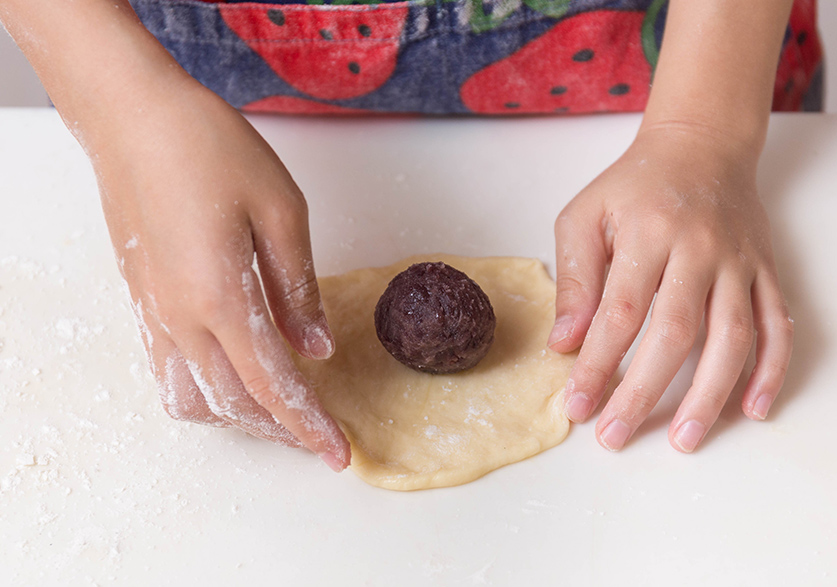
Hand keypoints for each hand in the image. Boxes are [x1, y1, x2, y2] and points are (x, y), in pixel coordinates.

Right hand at [93, 84, 349, 469]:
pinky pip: (169, 373)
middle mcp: (180, 319)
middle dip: (282, 430)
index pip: (273, 385)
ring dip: (241, 418)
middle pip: (235, 404)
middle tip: (320, 438)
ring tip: (281, 413)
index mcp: (220, 298)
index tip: (337, 452)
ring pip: (196, 399)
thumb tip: (316, 346)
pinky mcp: (143, 301)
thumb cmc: (207, 148)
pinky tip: (232, 380)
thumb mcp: (281, 209)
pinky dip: (206, 394)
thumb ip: (297, 288)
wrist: (132, 117)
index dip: (308, 425)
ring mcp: (155, 313)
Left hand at [550, 125, 792, 452]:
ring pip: (731, 338)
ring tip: (684, 440)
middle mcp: (699, 250)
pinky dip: (771, 370)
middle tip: (615, 436)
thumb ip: (575, 278)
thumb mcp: (584, 216)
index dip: (598, 364)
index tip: (577, 405)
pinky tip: (754, 409)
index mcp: (648, 234)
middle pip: (675, 334)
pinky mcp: (765, 271)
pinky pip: (777, 326)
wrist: (701, 146)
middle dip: (643, 392)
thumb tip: (564, 342)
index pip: (620, 313)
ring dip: (709, 395)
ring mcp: (739, 263)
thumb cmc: (633, 186)